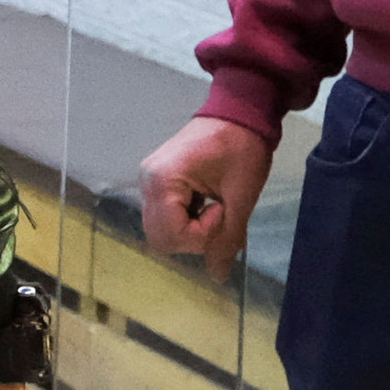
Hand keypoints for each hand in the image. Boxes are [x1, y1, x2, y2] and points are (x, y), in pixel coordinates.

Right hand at [136, 116, 271, 274]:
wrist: (239, 112)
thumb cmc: (242, 148)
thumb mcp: (241, 195)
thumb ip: (227, 238)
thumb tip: (217, 277)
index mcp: (162, 181)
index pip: (172, 235)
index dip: (202, 235)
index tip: (222, 209)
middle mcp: (146, 182)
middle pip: (160, 237)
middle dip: (193, 238)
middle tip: (219, 214)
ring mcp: (148, 181)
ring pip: (161, 229)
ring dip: (189, 230)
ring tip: (213, 208)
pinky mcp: (156, 182)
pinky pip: (164, 215)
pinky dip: (185, 220)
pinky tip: (204, 203)